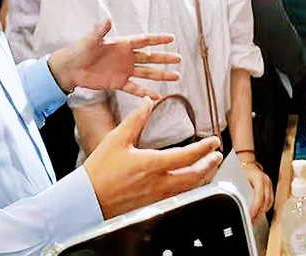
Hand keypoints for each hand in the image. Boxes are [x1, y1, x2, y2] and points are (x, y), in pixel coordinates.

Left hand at [49, 21, 181, 97]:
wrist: (70, 69)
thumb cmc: (79, 50)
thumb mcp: (91, 40)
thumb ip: (101, 31)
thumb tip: (108, 18)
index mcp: (122, 44)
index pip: (144, 40)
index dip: (157, 40)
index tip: (171, 38)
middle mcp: (126, 57)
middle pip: (150, 57)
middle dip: (164, 58)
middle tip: (179, 59)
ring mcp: (124, 70)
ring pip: (146, 73)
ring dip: (160, 75)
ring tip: (176, 77)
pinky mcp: (118, 83)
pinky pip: (135, 88)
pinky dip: (145, 92)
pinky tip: (157, 97)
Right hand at [85, 98, 223, 218]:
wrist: (87, 200)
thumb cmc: (99, 171)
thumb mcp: (116, 139)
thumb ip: (135, 120)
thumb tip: (147, 102)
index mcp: (151, 165)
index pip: (186, 157)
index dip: (203, 148)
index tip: (214, 141)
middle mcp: (158, 182)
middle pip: (194, 176)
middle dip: (209, 165)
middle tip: (218, 154)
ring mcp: (156, 195)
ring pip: (189, 188)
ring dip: (203, 176)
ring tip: (209, 166)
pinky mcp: (152, 203)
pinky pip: (179, 194)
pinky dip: (190, 186)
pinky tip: (190, 180)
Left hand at [242, 161, 273, 219]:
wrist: (247, 161)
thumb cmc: (242, 169)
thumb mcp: (238, 179)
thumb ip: (238, 191)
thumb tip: (234, 203)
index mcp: (259, 180)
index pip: (260, 198)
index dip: (256, 209)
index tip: (251, 216)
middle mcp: (266, 182)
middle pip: (266, 202)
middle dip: (259, 213)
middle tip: (252, 220)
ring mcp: (269, 184)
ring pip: (270, 201)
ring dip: (263, 211)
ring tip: (255, 218)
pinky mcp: (269, 186)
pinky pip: (270, 199)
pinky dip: (266, 206)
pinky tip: (260, 210)